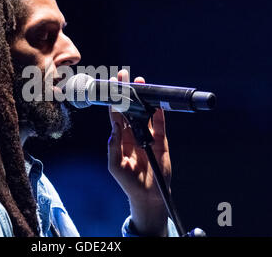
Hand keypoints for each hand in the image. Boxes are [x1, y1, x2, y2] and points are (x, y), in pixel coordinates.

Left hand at [108, 69, 171, 235]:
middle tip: (125, 76)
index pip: (115, 115)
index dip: (113, 100)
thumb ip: (113, 147)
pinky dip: (160, 113)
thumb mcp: (115, 166)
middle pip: (129, 109)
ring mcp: (147, 136)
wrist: (149, 194)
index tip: (111, 85)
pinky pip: (160, 124)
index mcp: (120, 138)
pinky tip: (158, 102)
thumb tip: (114, 127)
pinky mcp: (160, 141)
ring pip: (145, 112)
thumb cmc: (129, 181)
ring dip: (143, 98)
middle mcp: (132, 133)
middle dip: (126, 92)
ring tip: (141, 82)